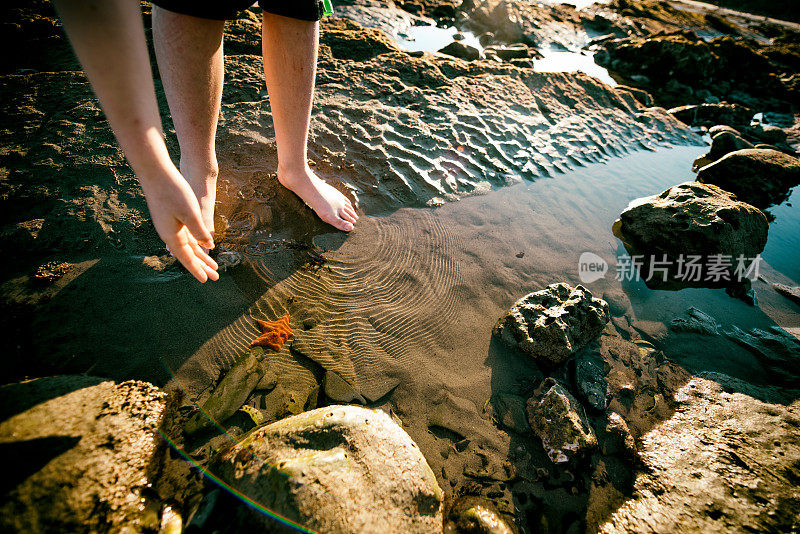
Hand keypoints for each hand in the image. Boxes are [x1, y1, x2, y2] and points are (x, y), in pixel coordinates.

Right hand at [140, 167, 218, 282]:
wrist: (155, 173)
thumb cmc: (173, 192)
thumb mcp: (190, 213)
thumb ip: (199, 231)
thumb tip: (208, 245)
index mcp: (172, 235)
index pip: (187, 258)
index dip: (197, 269)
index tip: (206, 280)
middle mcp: (169, 233)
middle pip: (188, 255)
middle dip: (202, 266)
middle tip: (215, 277)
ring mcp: (169, 226)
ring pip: (188, 246)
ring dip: (201, 255)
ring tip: (213, 265)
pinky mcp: (170, 218)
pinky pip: (185, 236)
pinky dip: (195, 244)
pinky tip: (201, 247)